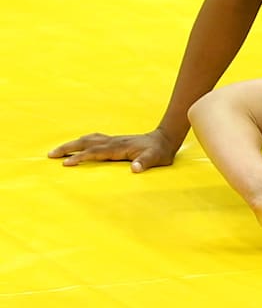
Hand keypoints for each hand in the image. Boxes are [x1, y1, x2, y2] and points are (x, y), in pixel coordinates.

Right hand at [48, 129, 178, 171]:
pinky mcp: (115, 141)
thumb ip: (144, 162)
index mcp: (119, 147)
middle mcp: (114, 142)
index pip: (95, 152)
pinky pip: (94, 139)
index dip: (81, 157)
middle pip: (86, 142)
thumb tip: (135, 168)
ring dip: (72, 143)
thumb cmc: (160, 151)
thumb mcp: (155, 158)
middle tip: (50, 154)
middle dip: (68, 148)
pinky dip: (83, 141)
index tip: (66, 163)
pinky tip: (79, 144)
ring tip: (57, 150)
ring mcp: (114, 140)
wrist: (166, 139)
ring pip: (89, 139)